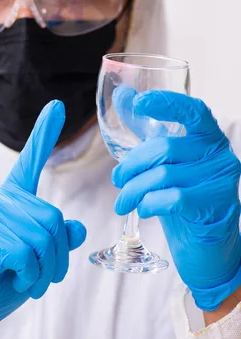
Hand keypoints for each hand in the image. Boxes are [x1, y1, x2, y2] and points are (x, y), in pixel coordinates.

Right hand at [0, 100, 86, 338]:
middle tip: (44, 278)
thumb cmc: (4, 279)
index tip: (57, 105)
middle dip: (57, 257)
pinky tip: (14, 280)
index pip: (30, 161)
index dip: (45, 133)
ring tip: (27, 281)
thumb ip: (56, 239)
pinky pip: (23, 254)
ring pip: (40, 238)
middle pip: (52, 218)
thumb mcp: (38, 259)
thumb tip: (77, 228)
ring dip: (43, 271)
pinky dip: (28, 276)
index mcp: (13, 200)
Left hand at [111, 90, 240, 311]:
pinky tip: (143, 210)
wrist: (205, 245)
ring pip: (164, 175)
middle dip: (132, 165)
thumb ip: (145, 126)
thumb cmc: (183, 194)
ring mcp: (221, 180)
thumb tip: (122, 93)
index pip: (193, 110)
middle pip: (165, 148)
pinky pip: (173, 198)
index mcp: (209, 136)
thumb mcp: (164, 158)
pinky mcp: (215, 206)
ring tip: (122, 202)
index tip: (138, 103)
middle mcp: (220, 153)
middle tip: (116, 180)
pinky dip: (150, 203)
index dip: (166, 102)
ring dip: (134, 190)